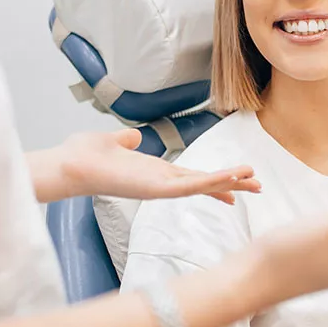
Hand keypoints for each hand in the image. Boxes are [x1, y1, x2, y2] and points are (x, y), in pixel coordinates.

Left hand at [55, 129, 261, 203]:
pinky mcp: (156, 189)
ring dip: (229, 182)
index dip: (216, 179)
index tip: (237, 182)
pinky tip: (229, 179)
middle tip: (259, 186)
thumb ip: (126, 141)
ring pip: (202, 186)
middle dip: (232, 184)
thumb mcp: (112, 142)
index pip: (193, 177)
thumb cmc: (85, 156)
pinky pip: (189, 187)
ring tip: (254, 180)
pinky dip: (211, 183)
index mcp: (155, 172)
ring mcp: (160, 188)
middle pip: (205, 184)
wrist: (69, 164)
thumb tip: (132, 137)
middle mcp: (161, 182)